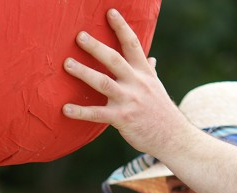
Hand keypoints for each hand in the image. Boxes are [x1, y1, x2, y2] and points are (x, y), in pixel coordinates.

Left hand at [60, 9, 191, 157]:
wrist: (172, 136)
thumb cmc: (160, 111)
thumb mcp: (156, 86)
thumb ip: (149, 70)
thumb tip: (151, 57)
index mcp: (144, 71)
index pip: (132, 44)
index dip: (121, 27)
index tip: (109, 12)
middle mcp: (136, 82)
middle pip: (114, 59)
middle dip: (96, 47)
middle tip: (80, 36)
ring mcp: (129, 100)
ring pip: (103, 82)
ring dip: (83, 72)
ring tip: (67, 64)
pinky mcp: (121, 119)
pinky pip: (97, 114)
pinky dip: (80, 112)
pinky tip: (65, 109)